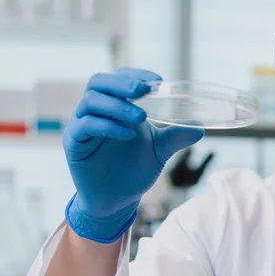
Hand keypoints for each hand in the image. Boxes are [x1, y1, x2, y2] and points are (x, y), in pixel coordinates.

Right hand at [63, 69, 203, 243]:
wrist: (116, 200)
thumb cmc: (133, 170)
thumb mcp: (159, 150)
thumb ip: (176, 136)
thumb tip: (200, 127)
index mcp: (116, 105)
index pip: (120, 78)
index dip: (136, 75)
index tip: (158, 81)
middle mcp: (96, 110)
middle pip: (99, 82)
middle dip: (122, 83)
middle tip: (144, 90)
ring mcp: (82, 125)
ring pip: (91, 100)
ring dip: (117, 105)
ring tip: (141, 117)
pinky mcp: (74, 143)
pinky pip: (86, 126)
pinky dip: (107, 126)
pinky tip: (128, 134)